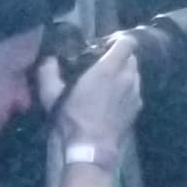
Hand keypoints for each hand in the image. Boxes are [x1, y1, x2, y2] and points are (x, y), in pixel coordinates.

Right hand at [55, 33, 142, 150]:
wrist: (93, 146)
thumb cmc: (73, 118)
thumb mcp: (52, 95)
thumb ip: (48, 73)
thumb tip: (48, 59)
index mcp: (109, 69)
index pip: (127, 43)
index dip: (118, 41)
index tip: (104, 46)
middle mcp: (128, 77)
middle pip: (131, 57)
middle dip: (119, 57)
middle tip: (102, 64)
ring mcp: (136, 92)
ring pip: (135, 73)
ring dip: (124, 72)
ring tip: (107, 81)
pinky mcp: (138, 106)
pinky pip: (135, 89)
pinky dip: (127, 88)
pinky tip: (112, 98)